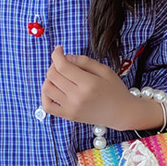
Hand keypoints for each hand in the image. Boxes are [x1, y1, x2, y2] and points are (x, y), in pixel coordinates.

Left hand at [41, 47, 161, 131]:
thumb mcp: (105, 70)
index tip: (59, 49)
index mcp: (88, 84)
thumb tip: (66, 57)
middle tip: (63, 62)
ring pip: (47, 88)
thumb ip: (84, 61)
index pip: (62, 66)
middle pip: (52, 75)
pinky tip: (54, 89)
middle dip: (54, 64)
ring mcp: (71, 108)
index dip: (57, 54)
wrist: (121, 113)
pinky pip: (47, 106)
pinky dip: (45, 95)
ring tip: (60, 76)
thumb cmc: (115, 90)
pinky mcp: (68, 116)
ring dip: (49, 78)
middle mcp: (77, 97)